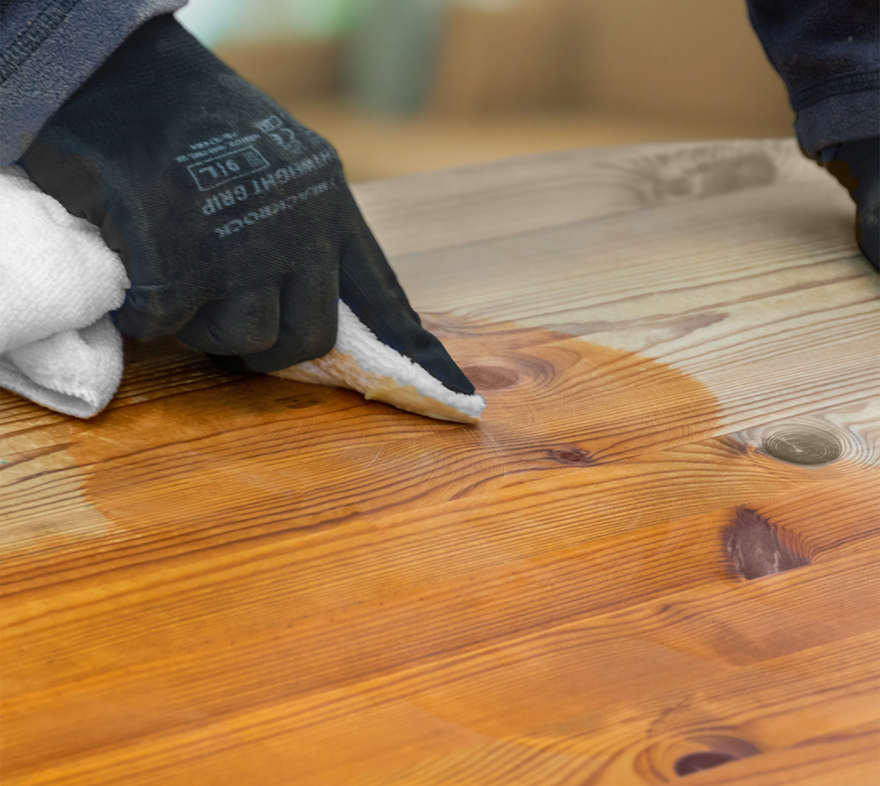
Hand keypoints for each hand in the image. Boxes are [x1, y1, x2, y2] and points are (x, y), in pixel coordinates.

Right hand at [22, 14, 474, 394]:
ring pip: (247, 339)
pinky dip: (148, 307)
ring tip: (178, 267)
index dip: (419, 355)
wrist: (126, 78)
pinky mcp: (188, 266)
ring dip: (205, 323)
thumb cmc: (198, 124)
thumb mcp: (280, 168)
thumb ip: (306, 232)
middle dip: (269, 346)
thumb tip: (311, 308)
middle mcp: (303, 230)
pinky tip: (139, 256)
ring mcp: (249, 249)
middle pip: (310, 338)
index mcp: (331, 204)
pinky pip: (171, 326)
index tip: (459, 401)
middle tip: (228, 314)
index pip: (384, 297)